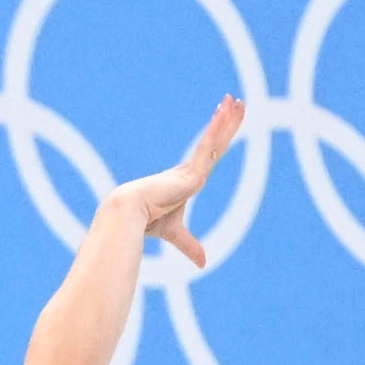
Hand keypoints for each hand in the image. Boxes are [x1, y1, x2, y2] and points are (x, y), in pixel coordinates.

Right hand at [111, 95, 244, 269]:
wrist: (128, 215)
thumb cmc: (146, 222)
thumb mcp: (175, 233)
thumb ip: (189, 245)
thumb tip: (203, 264)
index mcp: (186, 179)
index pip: (209, 155)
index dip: (219, 138)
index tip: (225, 122)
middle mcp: (190, 170)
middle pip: (216, 143)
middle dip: (227, 122)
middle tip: (237, 102)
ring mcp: (192, 168)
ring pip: (215, 140)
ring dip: (226, 120)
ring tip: (236, 99)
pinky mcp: (192, 171)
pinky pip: (209, 146)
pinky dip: (217, 129)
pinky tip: (226, 113)